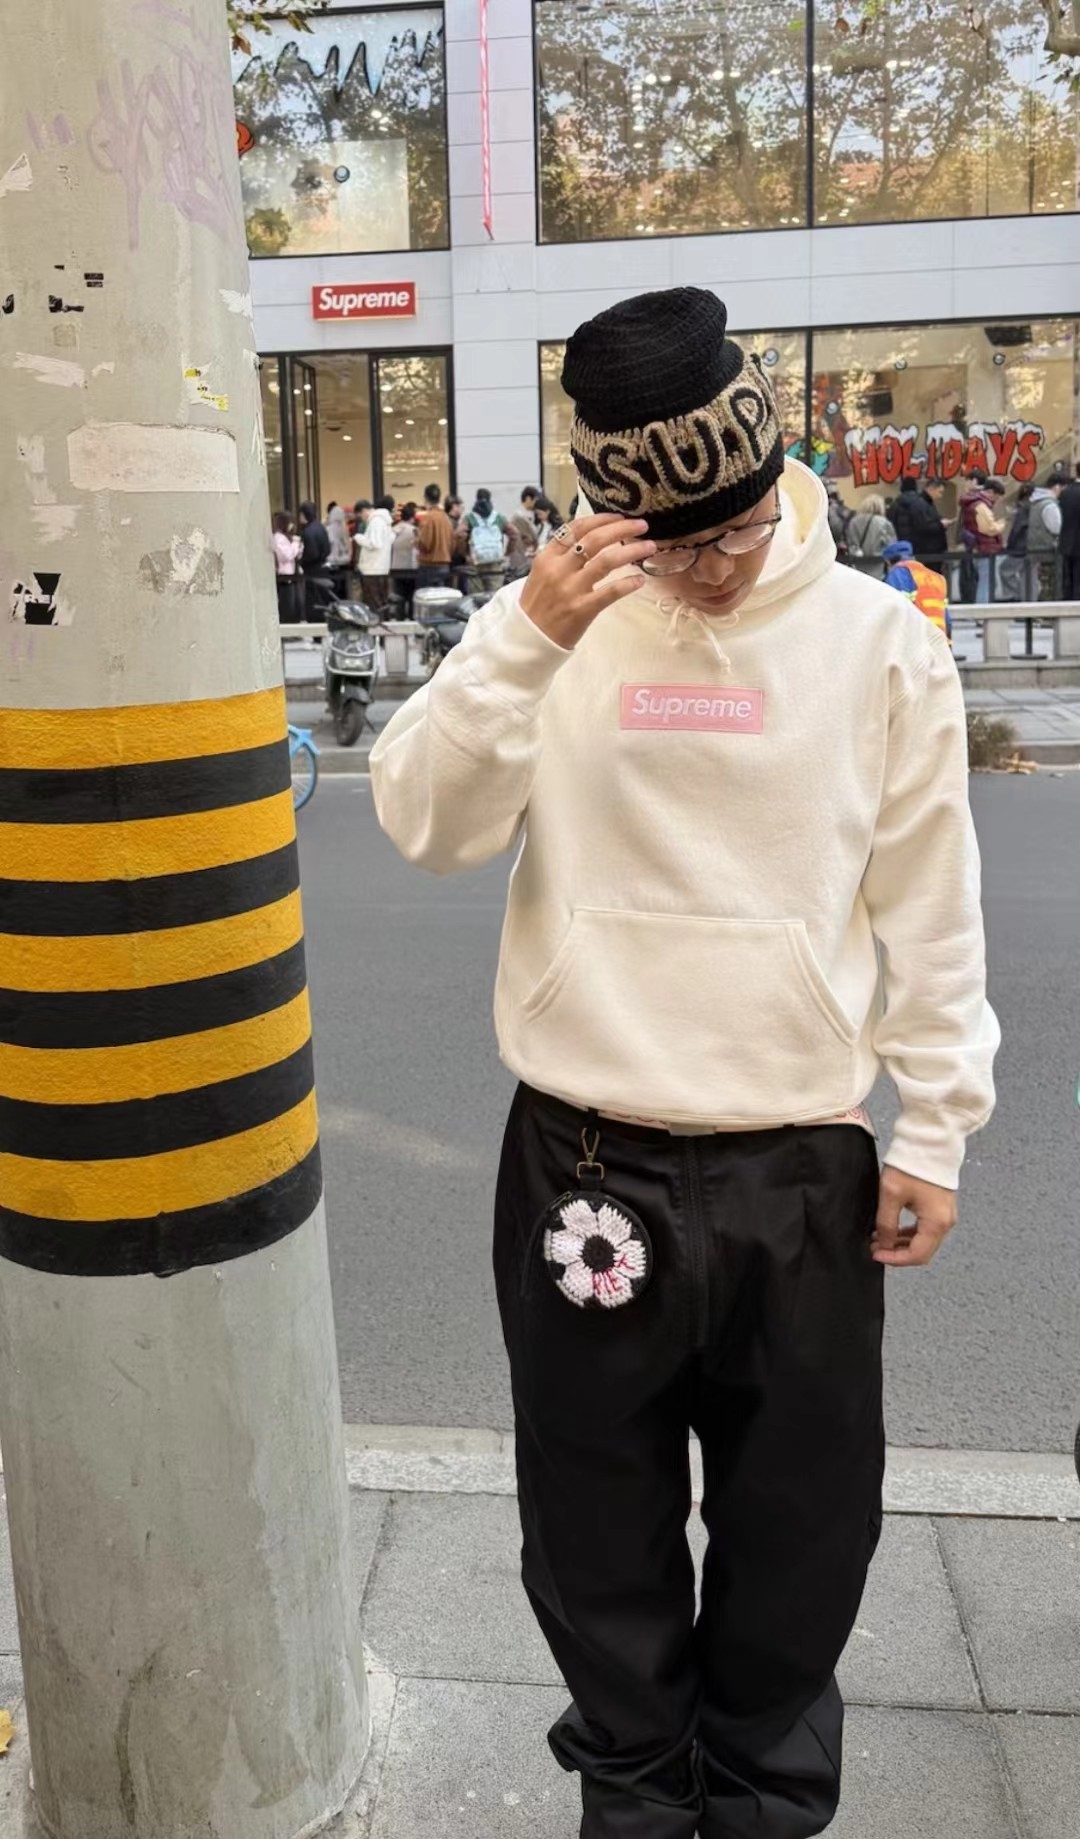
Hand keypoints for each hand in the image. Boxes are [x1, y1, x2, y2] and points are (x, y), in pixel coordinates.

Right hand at [520, 514, 655, 648]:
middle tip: (642, 525)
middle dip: (622, 528)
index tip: (619, 516)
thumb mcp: (542, 574)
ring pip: (607, 561)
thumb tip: (590, 538)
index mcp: (548, 557)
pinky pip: (611, 591)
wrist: (529, 638)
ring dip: (632, 550)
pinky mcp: (583, 609)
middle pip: (595, 539)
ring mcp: (571, 589)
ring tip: (649, 547)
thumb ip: (562, 556)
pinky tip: (640, 580)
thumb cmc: (538, 606)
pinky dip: (628, 583)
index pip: (576, 528)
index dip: (601, 519)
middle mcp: (559, 569)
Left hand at [872, 1165, 956, 1266]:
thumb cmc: (913, 1165)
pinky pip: (926, 1229)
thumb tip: (884, 1243)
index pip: (916, 1255)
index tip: (877, 1254)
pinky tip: (893, 1228)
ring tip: (880, 1238)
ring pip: (924, 1241)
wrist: (929, 1142)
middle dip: (898, 1253)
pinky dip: (910, 1233)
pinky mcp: (941, 1207)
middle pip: (922, 1251)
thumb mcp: (891, 1195)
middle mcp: (946, 1222)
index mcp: (936, 1222)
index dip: (895, 1259)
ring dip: (902, 1243)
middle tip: (876, 1248)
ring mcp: (945, 1215)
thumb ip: (887, 1223)